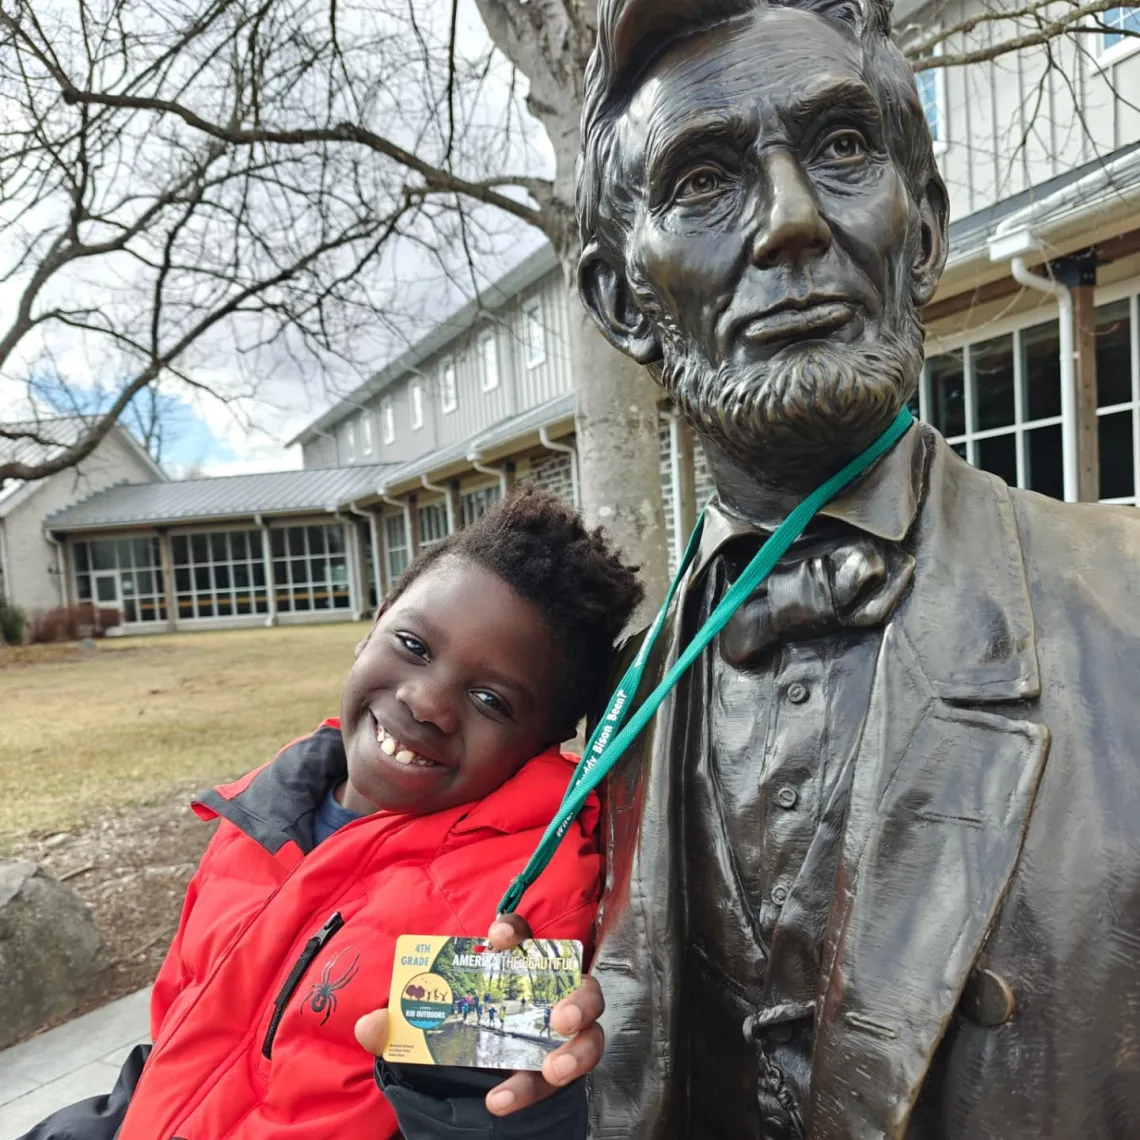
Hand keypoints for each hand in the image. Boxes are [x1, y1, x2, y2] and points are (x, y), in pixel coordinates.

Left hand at [354, 916, 604, 1118]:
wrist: (463, 1076)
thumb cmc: (454, 1028)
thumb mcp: (421, 1023)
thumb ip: (396, 1021)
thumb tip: (369, 1023)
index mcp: (515, 967)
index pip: (524, 936)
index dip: (515, 931)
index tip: (497, 937)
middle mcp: (549, 994)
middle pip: (580, 984)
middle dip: (578, 998)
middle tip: (560, 1016)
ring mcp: (560, 1033)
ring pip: (591, 1034)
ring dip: (578, 1050)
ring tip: (555, 1068)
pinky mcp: (559, 1066)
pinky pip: (564, 1075)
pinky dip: (532, 1087)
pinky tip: (502, 1098)